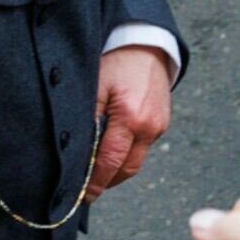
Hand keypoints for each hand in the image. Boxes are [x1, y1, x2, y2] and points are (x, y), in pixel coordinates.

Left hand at [85, 45, 172, 199]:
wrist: (146, 43)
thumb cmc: (117, 60)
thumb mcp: (94, 85)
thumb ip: (87, 119)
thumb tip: (77, 151)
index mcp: (131, 119)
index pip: (110, 162)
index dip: (96, 182)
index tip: (84, 196)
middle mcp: (149, 127)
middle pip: (126, 169)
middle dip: (107, 182)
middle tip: (87, 190)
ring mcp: (159, 126)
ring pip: (136, 161)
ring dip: (117, 169)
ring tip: (97, 173)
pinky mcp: (162, 122)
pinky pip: (143, 146)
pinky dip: (127, 153)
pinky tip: (112, 150)